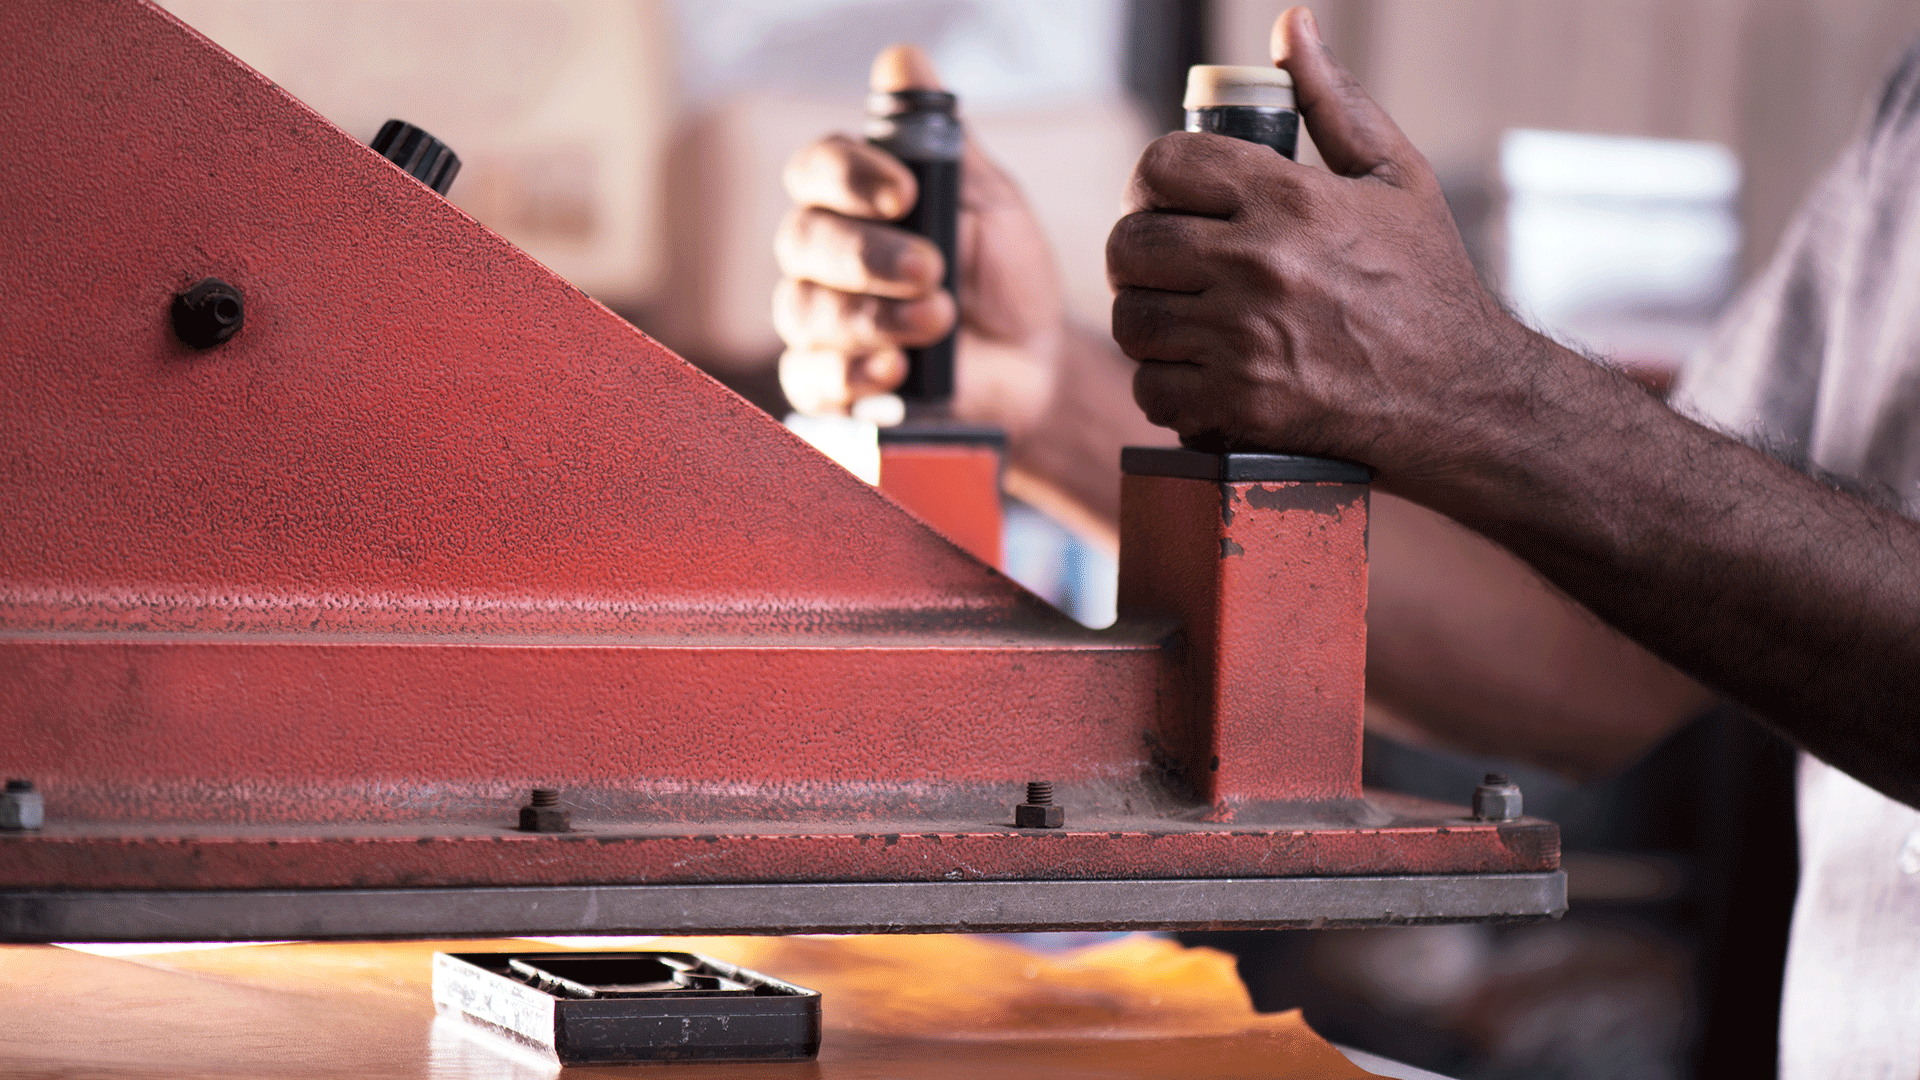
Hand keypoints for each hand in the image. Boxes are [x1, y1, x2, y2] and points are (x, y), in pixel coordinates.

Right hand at [775, 44, 1065, 437]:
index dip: (850, 177)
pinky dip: (847, 375)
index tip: (905, 192)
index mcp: (853, 197)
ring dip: (872, 316)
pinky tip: (893, 369)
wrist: (1032, 359)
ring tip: (938, 321)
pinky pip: (809, 378)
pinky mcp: (829, 381)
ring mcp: (819, 318)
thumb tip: (901, 59)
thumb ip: (943, 139)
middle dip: (868, 255)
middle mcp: (823, 253)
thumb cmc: (1003, 271)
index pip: (816, 169)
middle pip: (803, 239)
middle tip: (933, 269)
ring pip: (804, 309)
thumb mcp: (990, 199)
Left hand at [1106, 7, 1540, 486]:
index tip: (1164, 202)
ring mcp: (1244, 339)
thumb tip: (1290, 25)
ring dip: (1146, 319)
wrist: (1460, 393)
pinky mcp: (1240, 405)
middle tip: (1159, 265)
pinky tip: (1192, 373)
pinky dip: (1164, 385)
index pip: (1162, 166)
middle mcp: (1258, 264)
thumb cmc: (1427, 283)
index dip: (1151, 181)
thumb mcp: (1396, 176)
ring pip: (1134, 319)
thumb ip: (1334, 99)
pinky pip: (1153, 388)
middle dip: (1136, 252)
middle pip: (1130, 243)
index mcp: (1289, 198)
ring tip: (1176, 319)